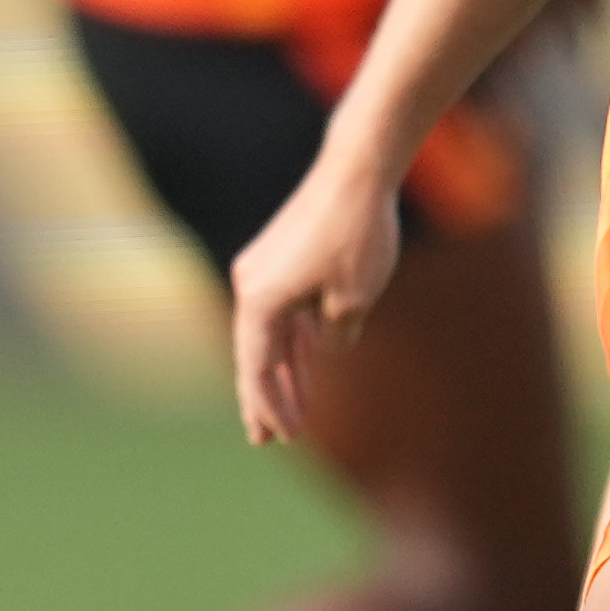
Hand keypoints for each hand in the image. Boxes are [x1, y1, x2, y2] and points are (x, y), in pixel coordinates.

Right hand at [227, 155, 408, 447]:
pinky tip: (307, 363)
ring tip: (291, 412)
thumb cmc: (356, 235)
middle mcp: (252, 285)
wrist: (357, 170)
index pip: (258, 368)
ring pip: (270, 334)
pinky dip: (294, 339)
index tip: (286, 437)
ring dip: (283, 372)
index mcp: (260, 301)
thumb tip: (326, 346)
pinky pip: (283, 311)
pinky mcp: (282, 257)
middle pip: (255, 356)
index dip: (271, 406)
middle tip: (266, 440)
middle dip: (264, 399)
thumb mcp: (353, 300)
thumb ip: (335, 336)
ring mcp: (264, 269)